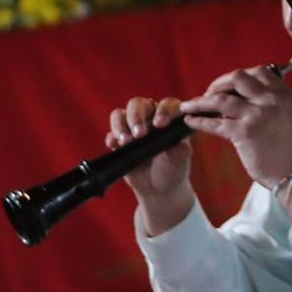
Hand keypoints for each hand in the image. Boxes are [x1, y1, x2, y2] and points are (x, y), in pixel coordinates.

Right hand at [109, 95, 193, 235]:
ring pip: (121, 114)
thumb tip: (177, 143)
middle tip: (139, 134)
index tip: (160, 125)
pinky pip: (111, 132)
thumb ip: (179, 150)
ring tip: (126, 142)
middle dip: (136, 117)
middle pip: (139, 104)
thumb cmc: (173, 168)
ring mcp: (133, 126)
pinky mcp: (119, 139)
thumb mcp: (179, 160)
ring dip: (121, 125)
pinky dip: (112, 137)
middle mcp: (151, 116)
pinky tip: (115, 146)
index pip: (167, 104)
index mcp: (170, 116)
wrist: (158, 188)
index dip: (163, 110)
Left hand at [181, 65, 291, 187]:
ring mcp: (258, 115)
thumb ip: (270, 102)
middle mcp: (272, 99)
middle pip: (238, 77)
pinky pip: (215, 122)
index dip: (239, 77)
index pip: (258, 71)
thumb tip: (238, 96)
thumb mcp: (287, 116)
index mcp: (284, 94)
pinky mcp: (245, 132)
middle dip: (218, 83)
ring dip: (200, 101)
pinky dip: (199, 121)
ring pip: (220, 99)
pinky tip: (190, 121)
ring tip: (188, 106)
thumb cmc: (290, 148)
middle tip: (208, 94)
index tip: (227, 86)